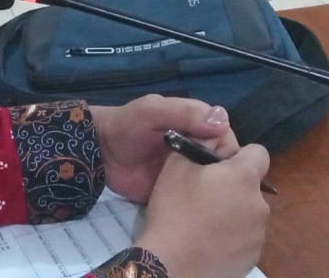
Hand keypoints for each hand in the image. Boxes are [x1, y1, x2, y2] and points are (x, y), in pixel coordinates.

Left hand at [90, 95, 235, 203]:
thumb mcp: (153, 111)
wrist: (99, 153)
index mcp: (197, 125)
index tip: (224, 168)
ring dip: (216, 194)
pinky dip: (201, 208)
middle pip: (224, 164)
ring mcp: (188, 173)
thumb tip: (223, 122)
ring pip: (213, 184)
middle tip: (219, 192)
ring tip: (213, 207)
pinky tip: (204, 217)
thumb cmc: (127, 126)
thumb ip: (184, 113)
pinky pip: (195, 201)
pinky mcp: (178, 193)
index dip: (229, 152)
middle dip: (225, 177)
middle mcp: (198, 149)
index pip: (226, 139)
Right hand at [134, 147, 269, 277]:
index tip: (217, 167)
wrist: (170, 265)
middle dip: (234, 186)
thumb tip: (215, 129)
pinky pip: (246, 239)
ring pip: (249, 214)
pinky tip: (209, 243)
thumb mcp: (177, 165)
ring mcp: (258, 236)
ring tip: (205, 223)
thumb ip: (200, 141)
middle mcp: (260, 205)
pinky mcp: (253, 260)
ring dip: (234, 213)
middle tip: (204, 196)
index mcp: (245, 177)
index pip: (259, 153)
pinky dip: (233, 238)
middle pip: (252, 186)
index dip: (239, 155)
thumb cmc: (174, 210)